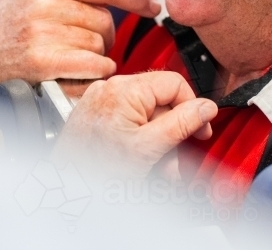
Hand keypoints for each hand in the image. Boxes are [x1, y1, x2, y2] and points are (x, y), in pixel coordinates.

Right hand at [0, 0, 160, 102]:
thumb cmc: (4, 25)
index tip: (150, 5)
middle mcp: (43, 5)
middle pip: (104, 20)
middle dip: (105, 35)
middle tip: (90, 43)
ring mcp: (41, 33)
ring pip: (99, 44)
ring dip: (98, 56)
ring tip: (76, 57)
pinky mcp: (42, 62)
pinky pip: (92, 65)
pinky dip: (95, 72)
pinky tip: (82, 71)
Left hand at [52, 71, 218, 178]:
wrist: (65, 189)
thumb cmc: (95, 172)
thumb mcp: (149, 147)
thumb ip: (182, 123)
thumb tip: (206, 107)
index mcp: (124, 89)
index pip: (174, 83)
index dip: (192, 107)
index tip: (201, 128)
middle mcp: (110, 88)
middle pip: (161, 100)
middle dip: (174, 131)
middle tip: (180, 156)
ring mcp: (101, 101)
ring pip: (146, 114)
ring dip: (160, 141)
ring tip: (162, 169)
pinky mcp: (96, 114)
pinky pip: (129, 120)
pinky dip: (141, 140)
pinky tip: (144, 162)